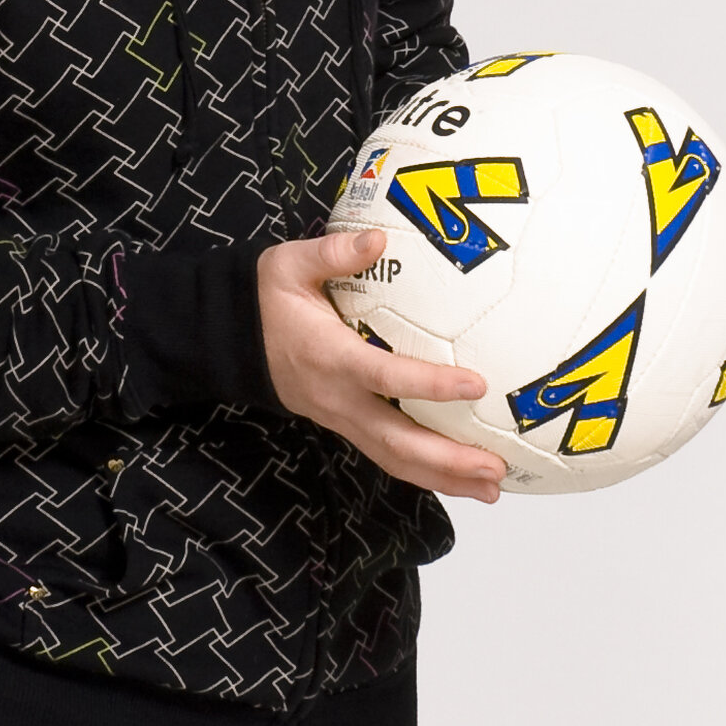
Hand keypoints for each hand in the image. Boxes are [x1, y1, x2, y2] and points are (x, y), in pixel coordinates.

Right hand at [256, 228, 506, 503]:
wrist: (231, 339)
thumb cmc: (266, 299)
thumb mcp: (288, 265)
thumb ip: (333, 252)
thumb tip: (378, 237)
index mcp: (329, 357)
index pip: (383, 376)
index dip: (429, 384)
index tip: (475, 384)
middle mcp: (338, 398)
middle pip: (396, 441)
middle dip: (446, 461)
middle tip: (494, 469)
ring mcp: (341, 419)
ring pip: (393, 459)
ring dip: (443, 478)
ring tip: (491, 488)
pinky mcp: (346, 425)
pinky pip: (387, 455)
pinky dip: (425, 472)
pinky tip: (461, 478)